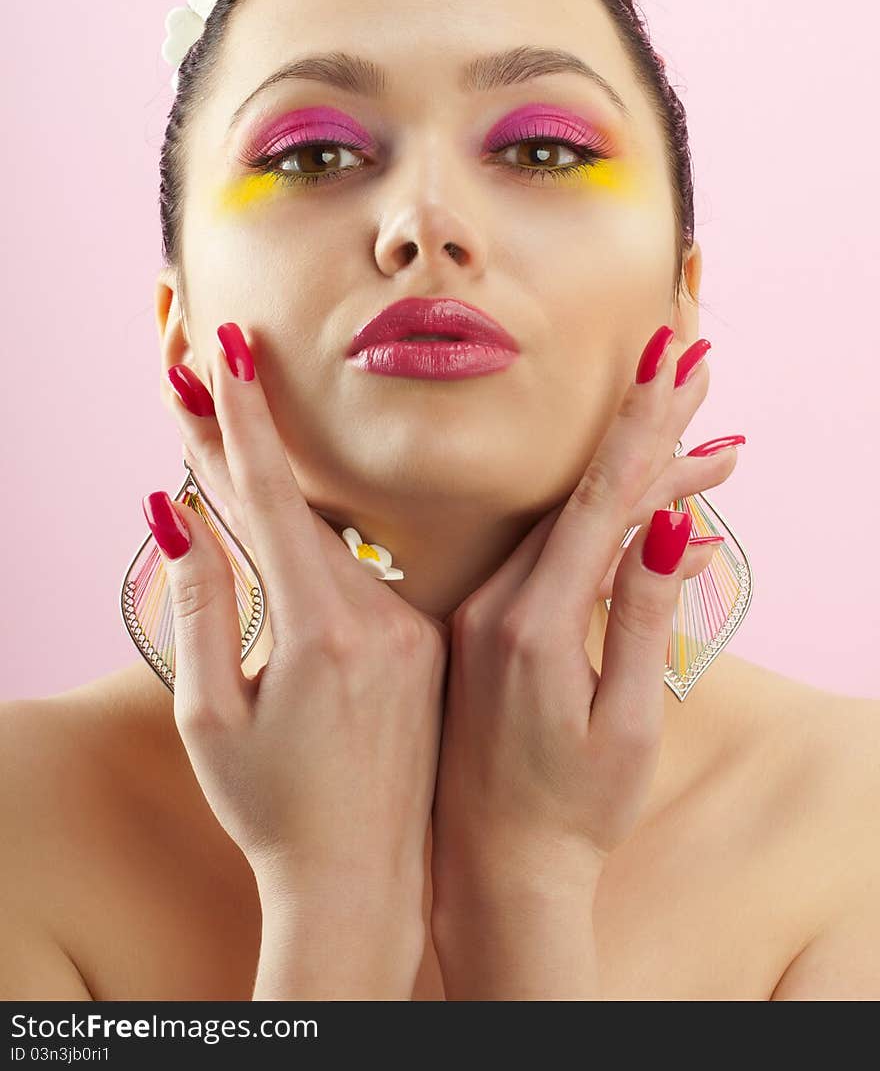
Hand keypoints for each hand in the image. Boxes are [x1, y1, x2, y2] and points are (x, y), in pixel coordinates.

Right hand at [146, 322, 448, 921]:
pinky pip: (366, 577)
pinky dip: (322, 552)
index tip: (223, 353)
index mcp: (322, 630)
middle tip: (212, 368)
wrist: (368, 883)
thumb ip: (201, 606)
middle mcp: (379, 618)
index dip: (239, 423)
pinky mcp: (429, 645)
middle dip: (248, 442)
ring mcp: (413, 630)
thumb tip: (174, 513)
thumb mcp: (212, 716)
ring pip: (337, 543)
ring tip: (236, 437)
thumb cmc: (273, 809)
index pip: (271, 500)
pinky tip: (292, 526)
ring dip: (286, 500)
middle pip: (301, 508)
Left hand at [429, 325, 739, 911]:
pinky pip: (543, 552)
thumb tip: (675, 525)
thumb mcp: (624, 726)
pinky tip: (639, 508)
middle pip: (582, 494)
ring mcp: (484, 611)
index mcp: (532, 624)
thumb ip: (645, 619)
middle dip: (647, 432)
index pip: (597, 500)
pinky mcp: (482, 625)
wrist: (489, 870)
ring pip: (563, 519)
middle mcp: (499, 604)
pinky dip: (595, 524)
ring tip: (699, 440)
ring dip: (628, 476)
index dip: (643, 427)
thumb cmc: (569, 813)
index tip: (674, 362)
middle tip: (696, 368)